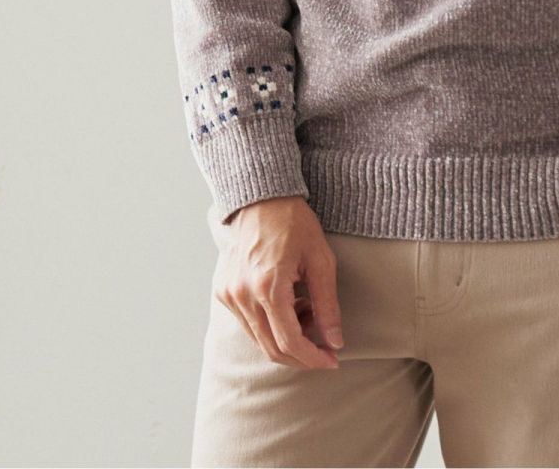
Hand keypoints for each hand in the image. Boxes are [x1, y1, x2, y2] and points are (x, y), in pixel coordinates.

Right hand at [214, 196, 344, 370]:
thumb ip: (327, 306)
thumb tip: (335, 342)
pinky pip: (248, 324)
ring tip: (308, 312)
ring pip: (259, 339)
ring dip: (286, 338)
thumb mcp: (321, 261)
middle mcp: (242, 295)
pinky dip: (271, 325)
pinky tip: (289, 303)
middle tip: (325, 348)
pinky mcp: (223, 291)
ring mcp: (229, 294)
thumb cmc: (294, 224)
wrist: (262, 198)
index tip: (332, 361)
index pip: (289, 342)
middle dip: (301, 355)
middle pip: (271, 348)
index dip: (313, 357)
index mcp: (267, 286)